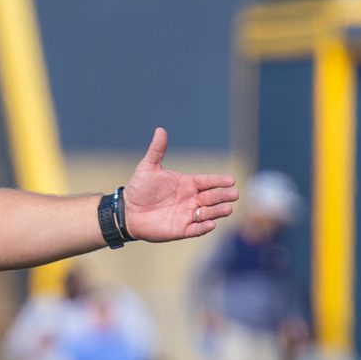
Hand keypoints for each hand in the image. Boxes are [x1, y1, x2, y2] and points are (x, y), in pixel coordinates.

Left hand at [123, 128, 237, 241]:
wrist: (127, 211)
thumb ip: (157, 150)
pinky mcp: (180, 230)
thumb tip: (160, 129)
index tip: (231, 180)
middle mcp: (191, 199)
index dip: (219, 181)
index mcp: (188, 183)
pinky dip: (203, 228)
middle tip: (234, 194)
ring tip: (227, 209)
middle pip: (212, 197)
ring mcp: (187, 215)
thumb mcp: (148, 167)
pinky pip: (195, 230)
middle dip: (223, 196)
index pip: (208, 181)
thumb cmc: (139, 189)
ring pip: (207, 213)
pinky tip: (210, 224)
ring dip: (217, 211)